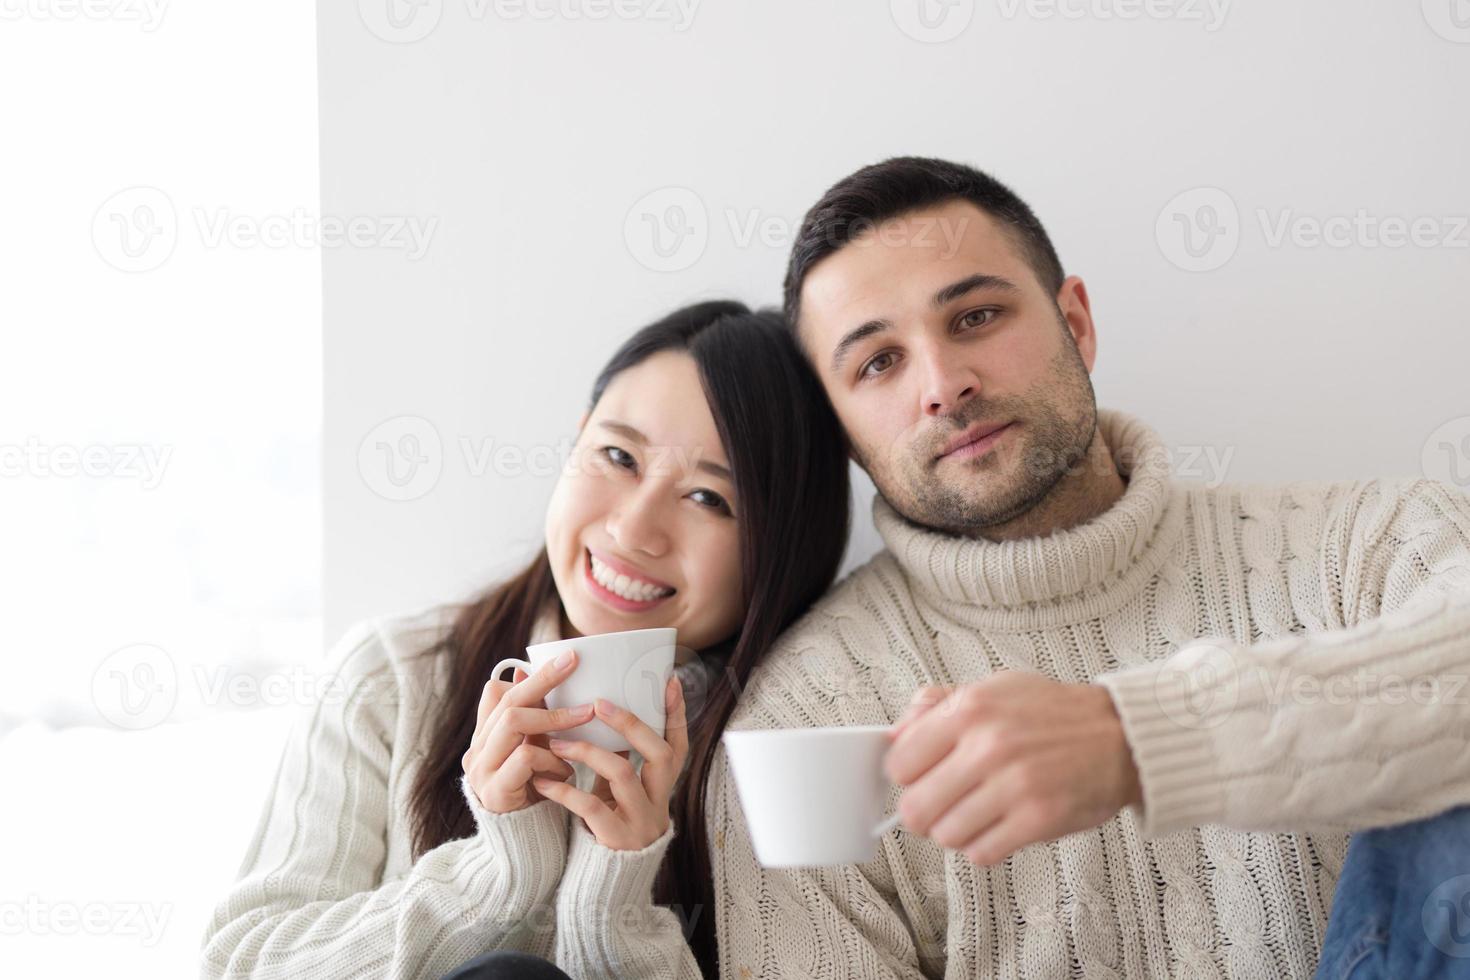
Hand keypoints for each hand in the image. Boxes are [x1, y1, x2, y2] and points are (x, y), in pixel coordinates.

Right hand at [462, 650, 595, 813]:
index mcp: (485, 737)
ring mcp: (481, 770)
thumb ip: (538, 721)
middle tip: (574, 663)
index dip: (528, 677)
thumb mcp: (537, 752)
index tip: (564, 661)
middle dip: (544, 679)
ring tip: (584, 717)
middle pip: (506, 700)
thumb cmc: (535, 794)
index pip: (495, 692)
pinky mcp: (494, 791)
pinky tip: (566, 771)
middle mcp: (477, 750)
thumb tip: (536, 674)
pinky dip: (551, 758)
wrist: (522, 848)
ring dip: (554, 717)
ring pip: (514, 722)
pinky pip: (525, 756)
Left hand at [533, 676, 688, 850]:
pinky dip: (565, 790)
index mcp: (661, 786)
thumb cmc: (609, 824)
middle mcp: (658, 801)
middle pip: (660, 753)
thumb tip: (599, 712)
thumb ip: (617, 758)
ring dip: (587, 751)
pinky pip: (591, 807)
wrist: (606, 882)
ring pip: (622, 775)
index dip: (677, 714)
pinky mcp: (616, 839)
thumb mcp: (618, 792)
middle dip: (630, 724)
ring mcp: (640, 821)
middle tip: (599, 703)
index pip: (679, 745)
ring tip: (556, 741)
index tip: (669, 680)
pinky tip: (542, 781)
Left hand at [884, 672, 1141, 865]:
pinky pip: (982, 852)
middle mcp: (988, 746)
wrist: (1121, 735)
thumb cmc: (1053, 713)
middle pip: (915, 808)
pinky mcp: (1038, 819)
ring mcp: (1014, 785)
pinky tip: (999, 827)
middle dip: (924, 813)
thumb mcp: (993, 688)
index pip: (899, 763)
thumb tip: (894, 734)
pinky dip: (985, 846)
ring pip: (945, 835)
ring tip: (978, 814)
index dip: (907, 777)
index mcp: (970, 710)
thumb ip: (939, 706)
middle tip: (943, 805)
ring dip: (957, 831)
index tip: (921, 778)